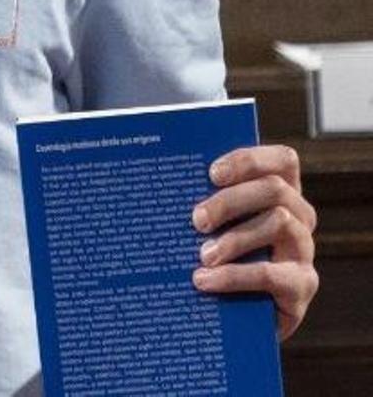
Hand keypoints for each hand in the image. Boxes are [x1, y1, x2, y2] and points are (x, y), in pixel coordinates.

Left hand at [191, 144, 318, 338]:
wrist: (241, 311)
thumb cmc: (222, 251)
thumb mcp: (217, 222)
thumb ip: (207, 199)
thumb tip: (167, 181)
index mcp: (281, 191)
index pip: (283, 160)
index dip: (249, 160)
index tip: (212, 173)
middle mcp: (300, 216)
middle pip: (275, 189)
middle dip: (230, 200)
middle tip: (196, 219)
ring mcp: (304, 250)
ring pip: (279, 223)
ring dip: (234, 238)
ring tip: (202, 255)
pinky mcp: (302, 285)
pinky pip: (271, 273)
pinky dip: (234, 276)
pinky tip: (205, 281)